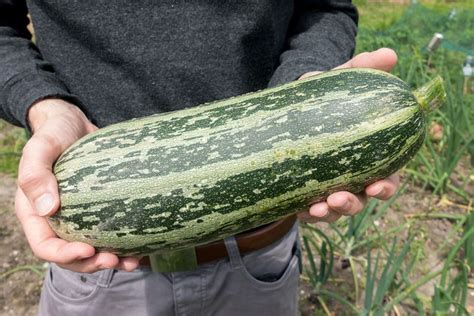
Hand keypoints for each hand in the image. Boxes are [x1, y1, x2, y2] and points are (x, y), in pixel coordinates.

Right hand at [15, 99, 139, 271]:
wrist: (74, 123)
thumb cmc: (54, 133)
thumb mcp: (41, 147)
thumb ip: (36, 174)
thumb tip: (46, 209)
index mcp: (35, 212)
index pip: (45, 245)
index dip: (64, 255)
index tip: (88, 250)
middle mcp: (56, 220)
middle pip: (70, 255)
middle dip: (91, 263)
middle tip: (114, 260)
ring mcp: (78, 217)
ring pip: (91, 249)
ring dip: (110, 260)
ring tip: (132, 262)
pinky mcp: (97, 210)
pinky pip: (108, 233)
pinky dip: (122, 244)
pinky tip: (140, 248)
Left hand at [297, 48, 399, 222]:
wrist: (288, 107)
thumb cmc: (322, 98)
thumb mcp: (338, 82)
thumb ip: (361, 68)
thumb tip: (389, 55)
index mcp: (369, 156)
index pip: (386, 177)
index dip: (385, 187)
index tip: (377, 186)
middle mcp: (351, 177)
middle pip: (361, 201)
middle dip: (352, 205)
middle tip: (338, 199)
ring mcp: (328, 187)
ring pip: (335, 212)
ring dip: (329, 214)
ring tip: (316, 208)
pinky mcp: (306, 192)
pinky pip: (309, 211)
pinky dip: (307, 213)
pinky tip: (300, 210)